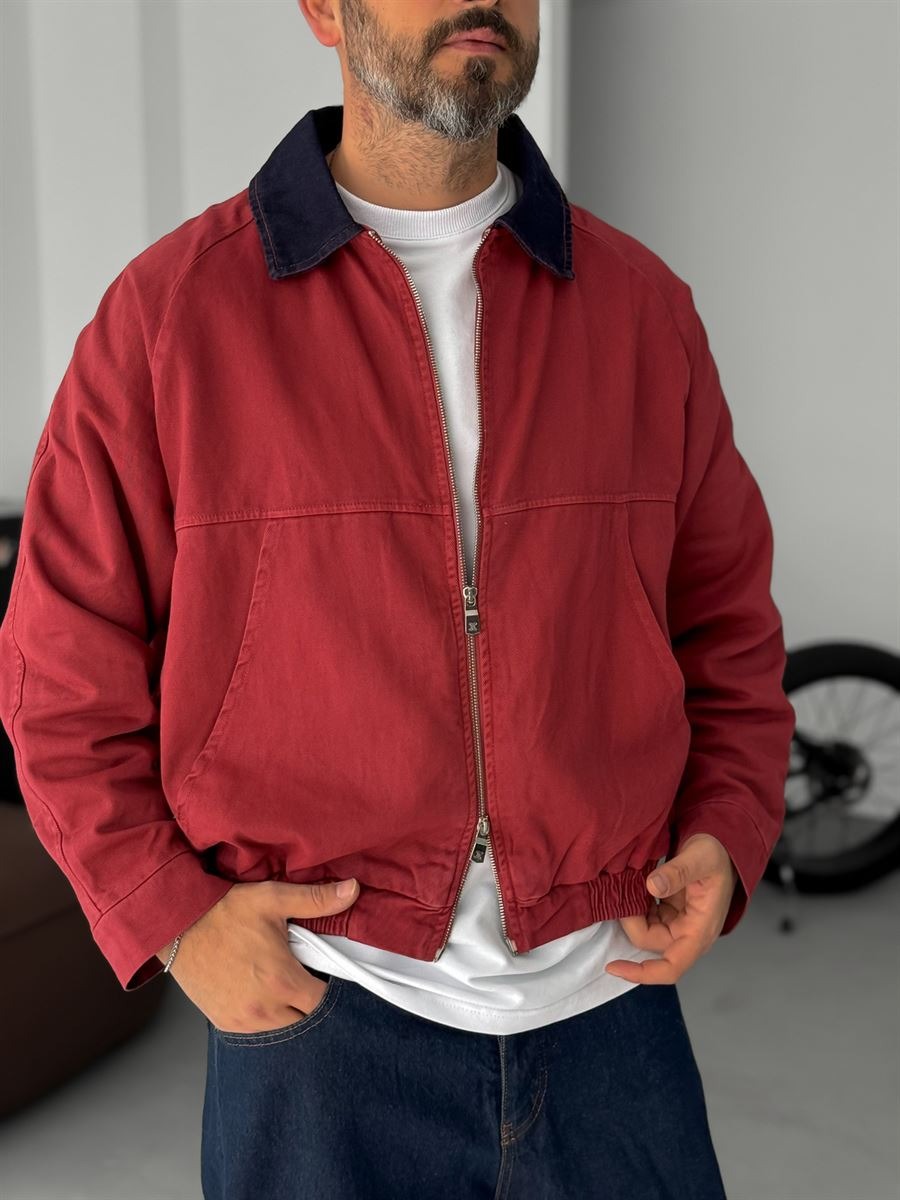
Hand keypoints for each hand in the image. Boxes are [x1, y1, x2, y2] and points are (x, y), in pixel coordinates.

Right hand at [155, 877, 359, 1032]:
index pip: (324, 1002)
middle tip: (304, 976)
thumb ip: (316, 899)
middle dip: (309, 1001)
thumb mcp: (273, 898)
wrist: (177, 925)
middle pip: (305, 1020)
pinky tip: (262, 993)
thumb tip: (353, 889)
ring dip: (288, 1011)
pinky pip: (256, 1030)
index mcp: (282, 980)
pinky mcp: (225, 1022)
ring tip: (282, 984)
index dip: (331, 990)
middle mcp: (265, 1008)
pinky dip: (265, 1016)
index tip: (327, 975)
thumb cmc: (224, 911)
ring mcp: (243, 1019)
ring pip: (282, 1028)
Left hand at [604, 833, 737, 984]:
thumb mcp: (699, 858)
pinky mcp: (670, 912)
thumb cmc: (717, 854)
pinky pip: (647, 917)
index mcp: (700, 931)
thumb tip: (652, 886)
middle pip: (649, 942)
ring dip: (631, 913)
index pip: (671, 967)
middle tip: (620, 892)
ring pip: (645, 929)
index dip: (642, 973)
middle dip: (630, 922)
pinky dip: (635, 905)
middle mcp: (688, 933)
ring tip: (625, 886)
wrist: (723, 844)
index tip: (613, 966)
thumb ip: (677, 872)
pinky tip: (631, 886)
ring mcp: (678, 923)